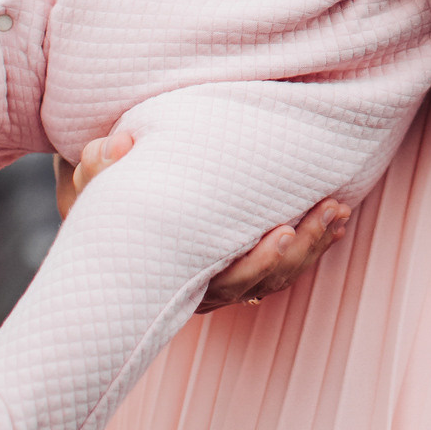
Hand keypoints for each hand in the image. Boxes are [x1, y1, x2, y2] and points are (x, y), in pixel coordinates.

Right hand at [56, 132, 350, 313]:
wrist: (101, 215)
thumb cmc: (99, 203)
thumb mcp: (91, 189)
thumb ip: (99, 169)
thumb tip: (114, 144)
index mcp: (169, 276)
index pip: (220, 282)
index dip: (255, 263)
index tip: (282, 230)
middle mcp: (200, 286)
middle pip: (260, 281)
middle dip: (299, 249)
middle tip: (329, 211)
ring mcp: (221, 276)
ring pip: (276, 275)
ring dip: (313, 244)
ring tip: (339, 210)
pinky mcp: (238, 259)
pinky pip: (281, 263)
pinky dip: (311, 242)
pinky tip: (335, 219)